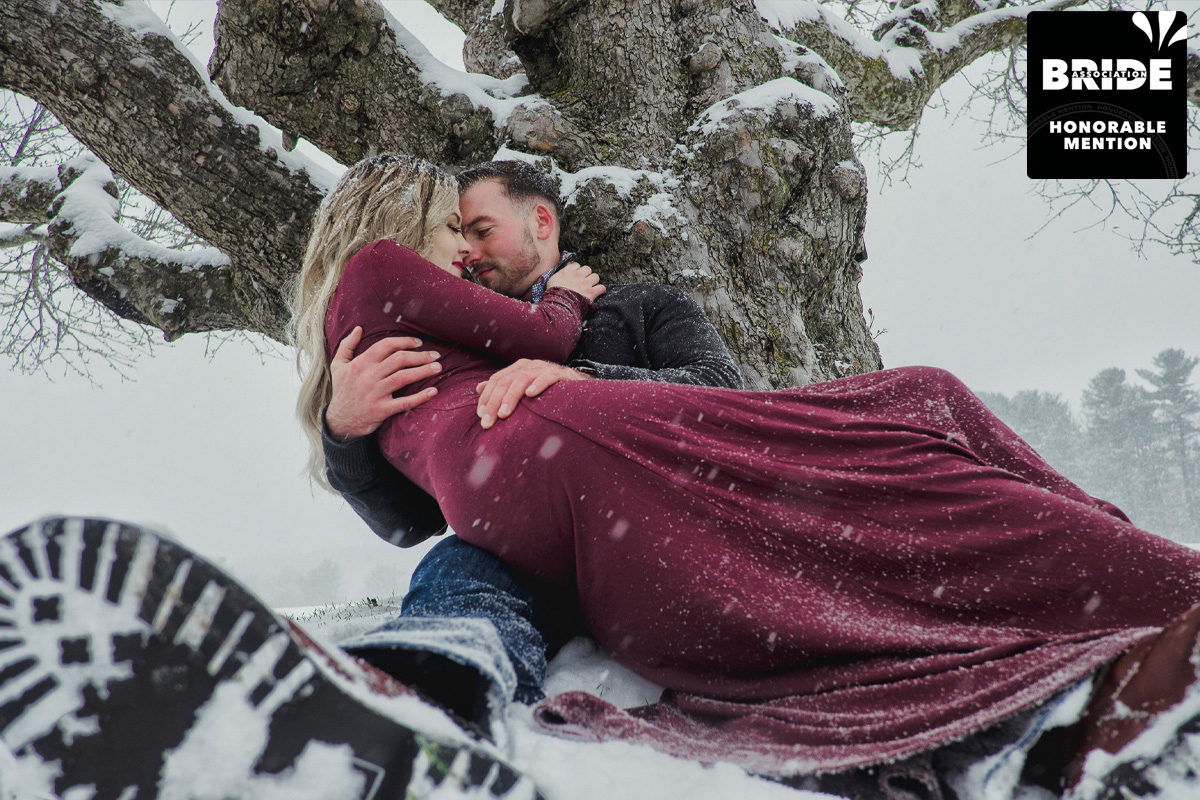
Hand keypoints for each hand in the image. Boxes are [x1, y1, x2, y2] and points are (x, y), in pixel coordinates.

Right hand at [326, 327, 442, 440]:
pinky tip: (434, 391)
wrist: (339, 421)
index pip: (386, 345)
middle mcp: (369, 376)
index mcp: (361, 363)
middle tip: (436, 355)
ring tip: (438, 368)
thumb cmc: (342, 390)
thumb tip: (358, 328)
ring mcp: (375, 393)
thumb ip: (347, 345)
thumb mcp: (338, 365)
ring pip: (404, 377)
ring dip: (424, 371)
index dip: (405, 341)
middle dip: (421, 355)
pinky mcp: (381, 410)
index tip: (419, 342)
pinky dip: (421, 397)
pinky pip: (404, 402)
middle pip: (399, 359)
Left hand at [474, 359, 593, 428]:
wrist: (578, 384)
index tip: (481, 416)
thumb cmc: (548, 390)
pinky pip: (547, 377)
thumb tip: (478, 388)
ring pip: (522, 379)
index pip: (496, 380)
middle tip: (488, 422)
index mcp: (518, 368)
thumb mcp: (523, 389)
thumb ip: (502, 388)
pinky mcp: (561, 374)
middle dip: (494, 402)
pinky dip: (538, 384)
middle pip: (505, 381)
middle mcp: (529, 366)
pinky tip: (530, 395)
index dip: (487, 398)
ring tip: (504, 414)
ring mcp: (544, 368)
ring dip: (511, 397)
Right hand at [546, 262, 604, 301]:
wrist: (558, 305)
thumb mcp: (551, 281)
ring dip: (594, 281)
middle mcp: (577, 275)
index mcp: (567, 271)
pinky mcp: (591, 292)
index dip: (577, 270)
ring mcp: (585, 283)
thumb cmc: (552, 295)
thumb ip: (558, 275)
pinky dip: (601, 290)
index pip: (576, 265)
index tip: (575, 275)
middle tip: (584, 281)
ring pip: (596, 276)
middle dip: (586, 274)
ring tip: (591, 286)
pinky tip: (598, 292)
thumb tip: (560, 274)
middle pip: (587, 269)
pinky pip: (602, 288)